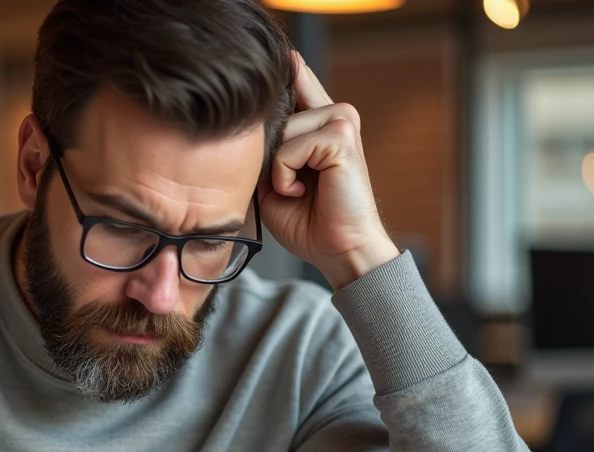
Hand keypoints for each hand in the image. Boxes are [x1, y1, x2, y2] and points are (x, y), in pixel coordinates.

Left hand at [258, 51, 400, 289]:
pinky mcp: (342, 137)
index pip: (294, 84)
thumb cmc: (307, 222)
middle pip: (275, 112)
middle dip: (267, 155)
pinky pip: (289, 149)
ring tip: (296, 190)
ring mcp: (341, 121)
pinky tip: (301, 192)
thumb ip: (267, 148)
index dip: (280, 77)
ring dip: (276, 170)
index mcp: (320, 122)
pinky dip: (284, 177)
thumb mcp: (273, 179)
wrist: (336, 250)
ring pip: (281, 131)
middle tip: (287, 186)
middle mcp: (335, 114)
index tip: (276, 59)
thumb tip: (252, 119)